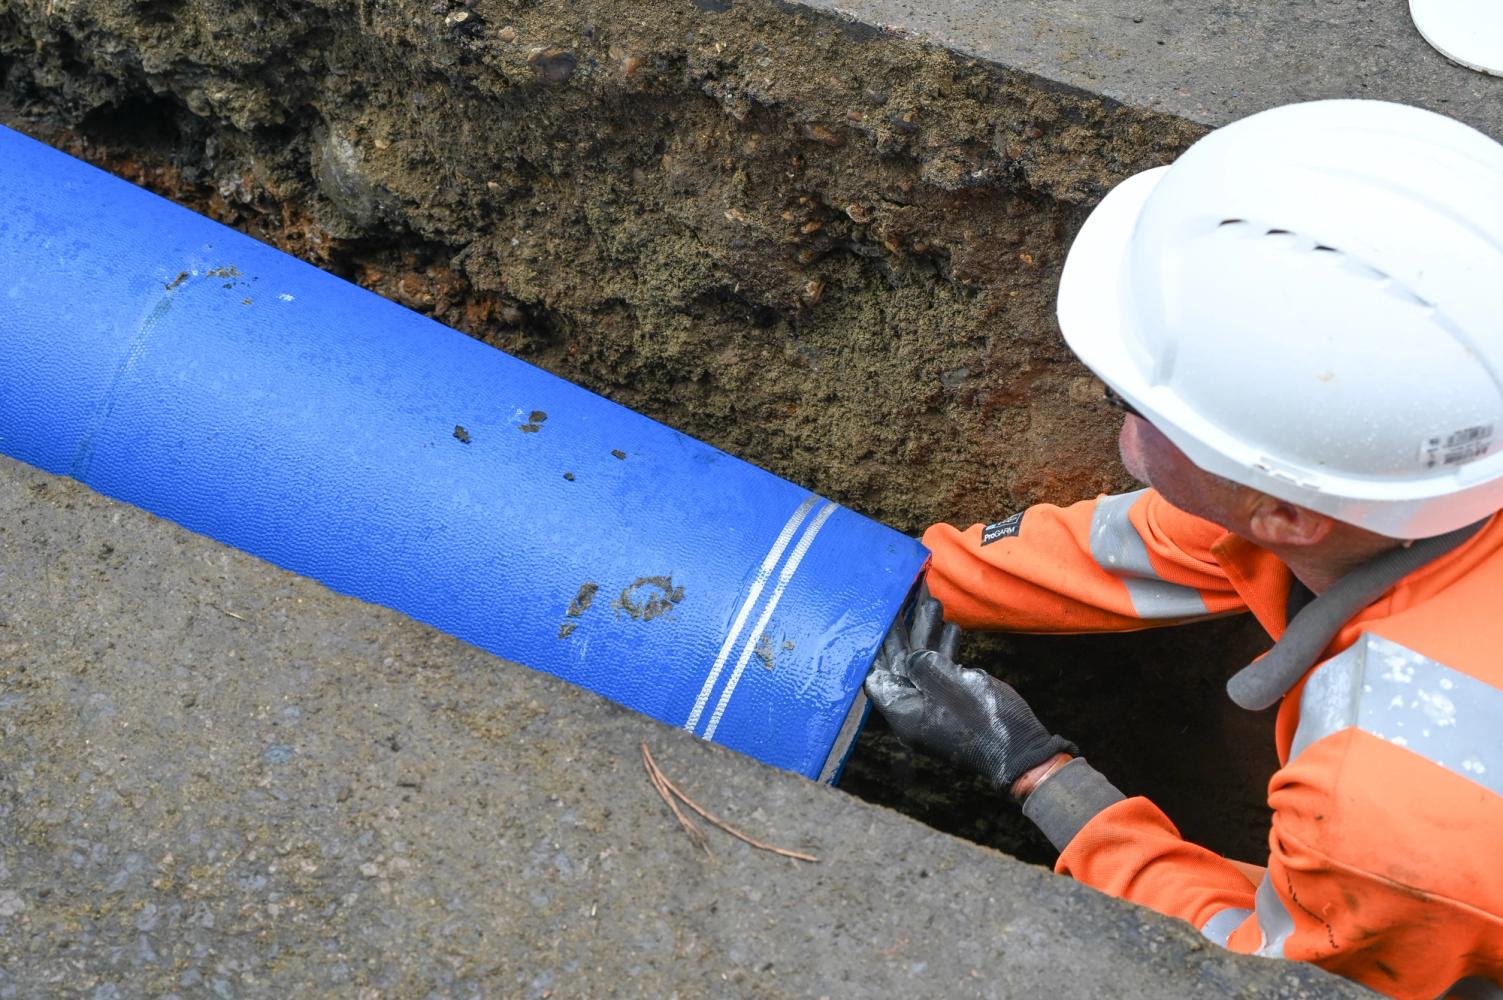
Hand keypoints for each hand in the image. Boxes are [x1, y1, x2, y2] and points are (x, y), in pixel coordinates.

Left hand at [866, 584, 1075, 789]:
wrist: (1023, 751)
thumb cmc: (985, 723)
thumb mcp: (949, 687)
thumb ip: (922, 665)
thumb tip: (911, 656)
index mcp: (904, 712)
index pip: (876, 674)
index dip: (876, 645)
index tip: (879, 616)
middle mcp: (914, 709)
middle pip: (899, 663)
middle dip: (903, 629)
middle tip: (902, 596)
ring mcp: (935, 705)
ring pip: (923, 662)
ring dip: (927, 631)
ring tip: (931, 599)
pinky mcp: (955, 701)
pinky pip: (942, 670)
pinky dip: (944, 647)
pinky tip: (950, 626)